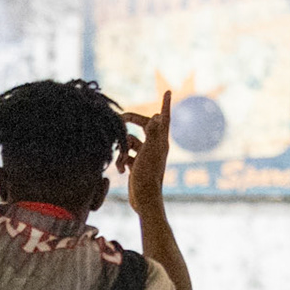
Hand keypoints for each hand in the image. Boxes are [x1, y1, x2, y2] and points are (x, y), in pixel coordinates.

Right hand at [119, 90, 171, 211]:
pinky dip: (121, 160)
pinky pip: (127, 156)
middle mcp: (155, 147)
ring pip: (131, 142)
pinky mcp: (137, 165)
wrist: (144, 199)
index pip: (164, 118)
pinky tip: (120, 170)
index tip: (168, 90)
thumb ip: (153, 132)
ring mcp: (146, 156)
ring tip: (120, 159)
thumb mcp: (149, 151)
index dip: (166, 104)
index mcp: (161, 141)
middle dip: (131, 122)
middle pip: (143, 126)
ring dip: (122, 148)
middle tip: (120, 118)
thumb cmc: (148, 175)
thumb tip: (157, 115)